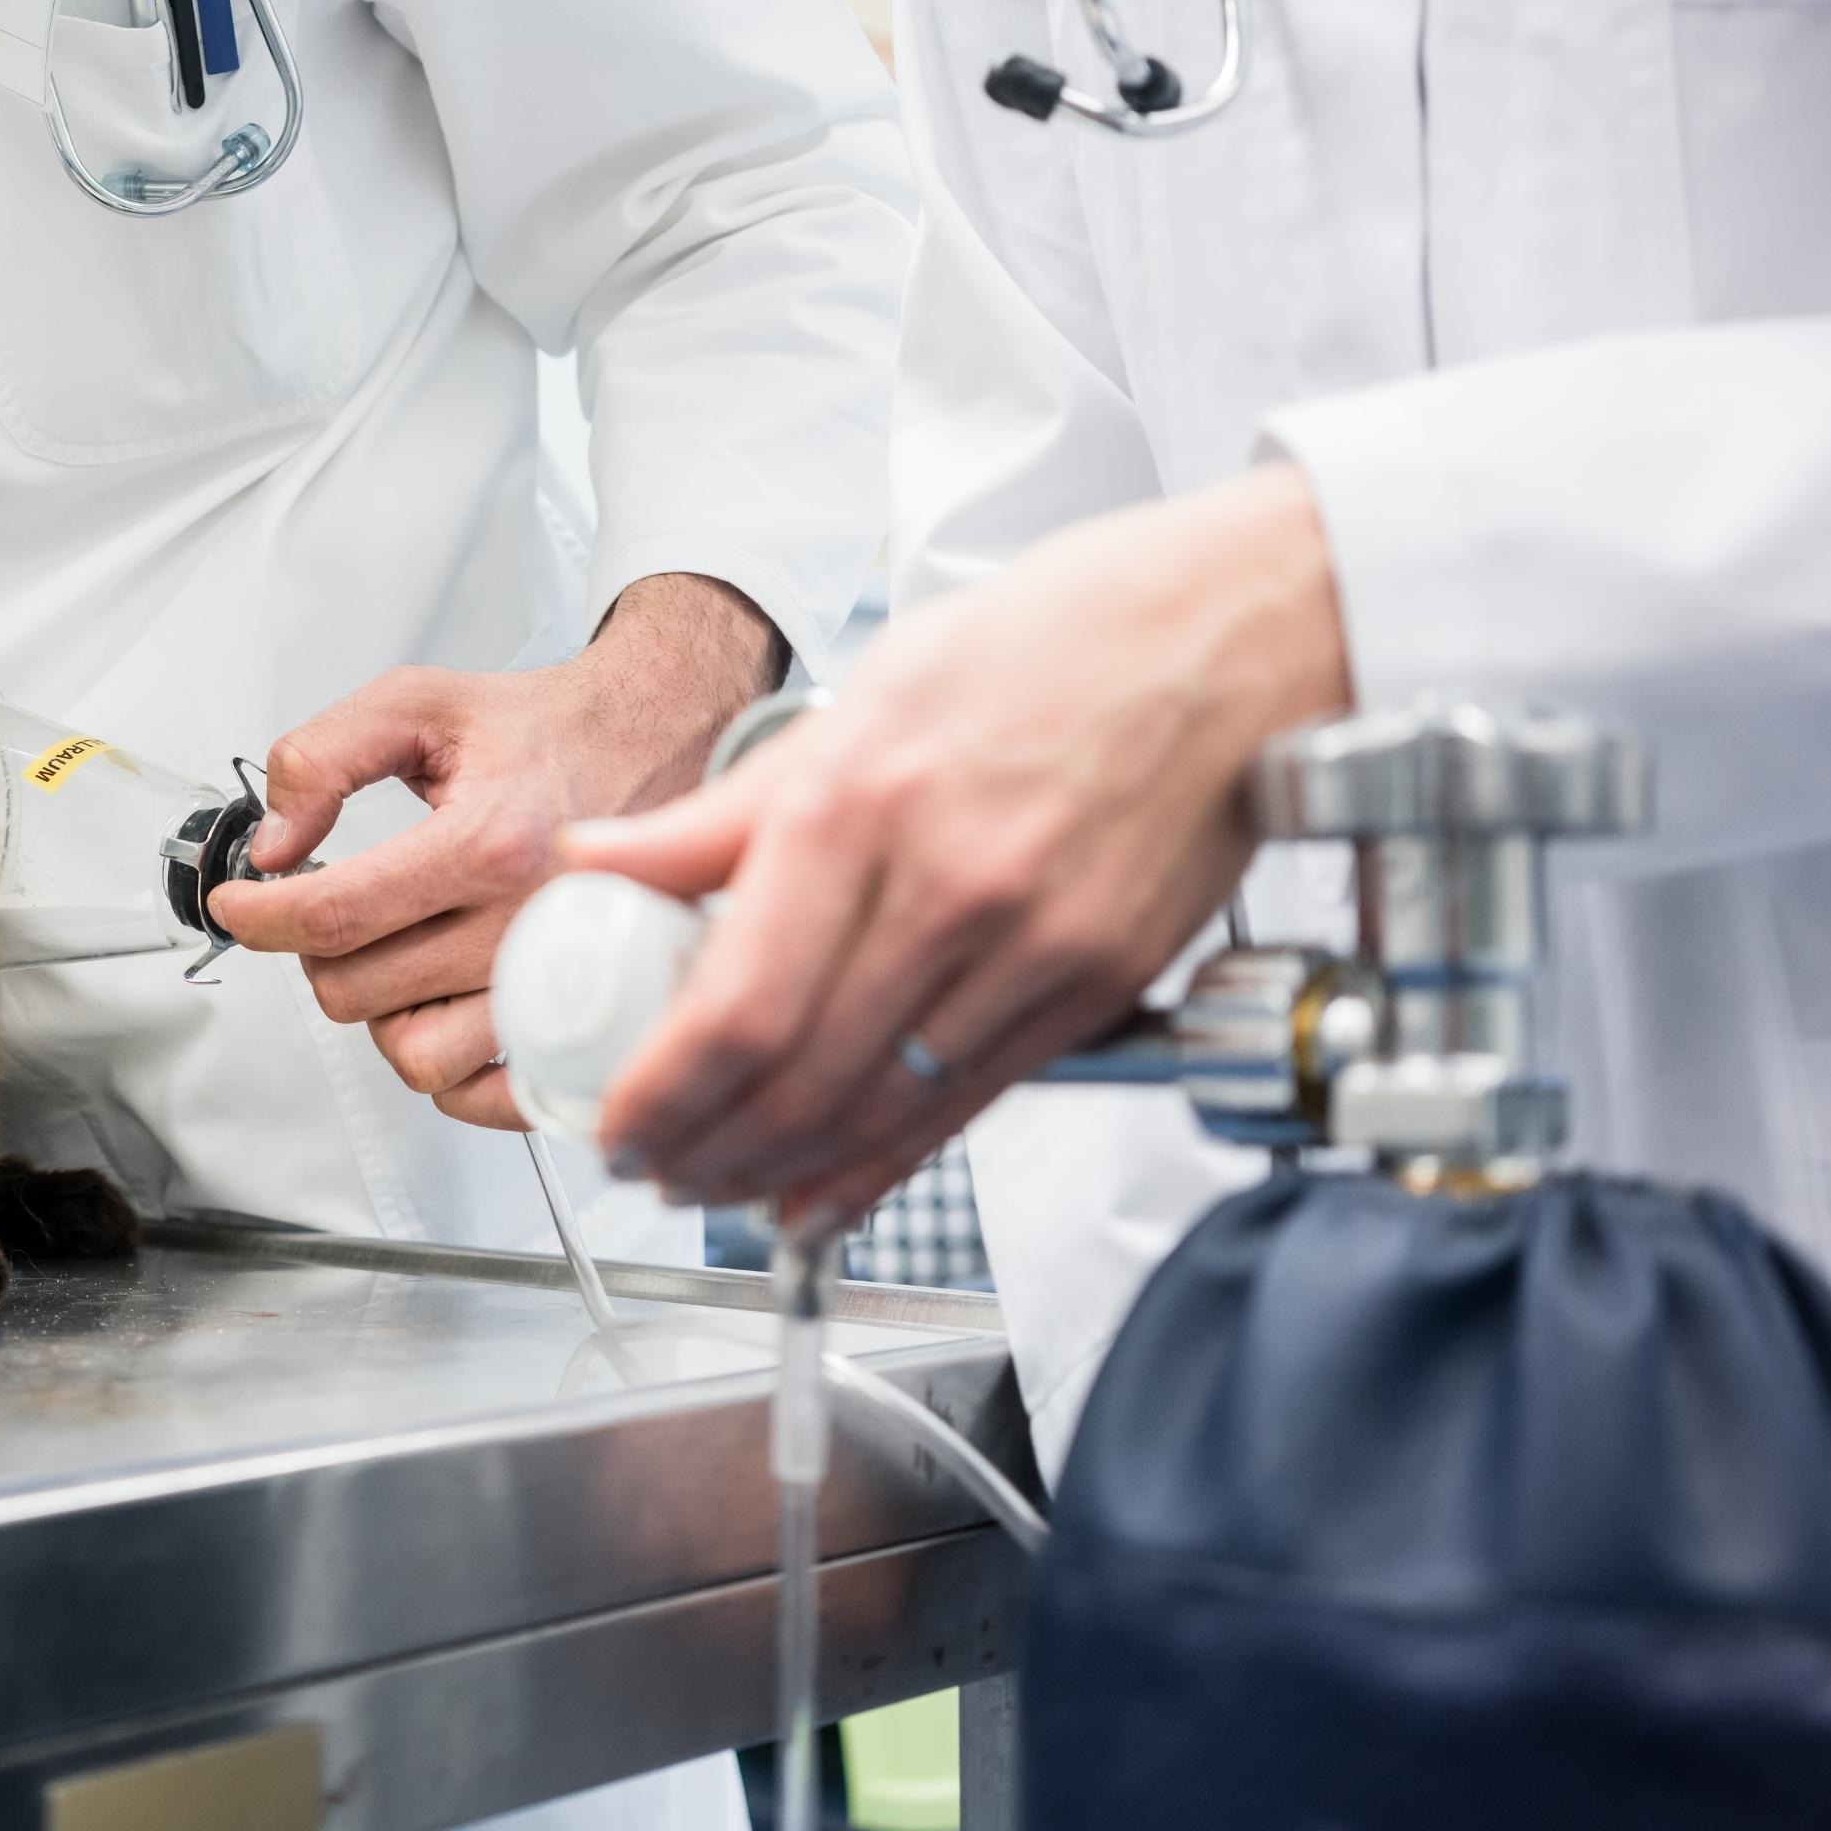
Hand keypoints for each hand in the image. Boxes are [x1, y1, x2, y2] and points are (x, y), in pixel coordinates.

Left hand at [208, 574, 785, 1127]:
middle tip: (335, 912)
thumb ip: (323, 758)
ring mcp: (562, 980)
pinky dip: (451, 1072)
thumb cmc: (544, 728)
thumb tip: (275, 845)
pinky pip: (493, 1098)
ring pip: (419, 1055)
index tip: (240, 905)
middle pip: (361, 992)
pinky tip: (440, 1010)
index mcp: (488, 840)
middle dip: (319, 953)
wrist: (653, 737)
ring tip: (395, 956)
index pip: (335, 914)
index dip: (259, 917)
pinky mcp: (587, 1019)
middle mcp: (529, 920)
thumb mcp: (418, 701)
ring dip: (382, 1012)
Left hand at [564, 466, 1352, 1228]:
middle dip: (703, 1150)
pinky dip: (882, 1168)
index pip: (737, 1005)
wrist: (1234, 637)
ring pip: (880, 1110)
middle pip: (799, 1079)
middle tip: (650, 1168)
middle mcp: (946, 886)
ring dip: (781, 1174)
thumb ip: (720, 811)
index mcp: (860, 802)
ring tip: (718, 1185)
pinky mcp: (1098, 986)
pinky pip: (968, 1105)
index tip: (615, 1125)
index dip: (662, 1094)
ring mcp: (1033, 947)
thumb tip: (597, 860)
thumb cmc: (1054, 641)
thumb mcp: (861, 694)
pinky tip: (824, 1193)